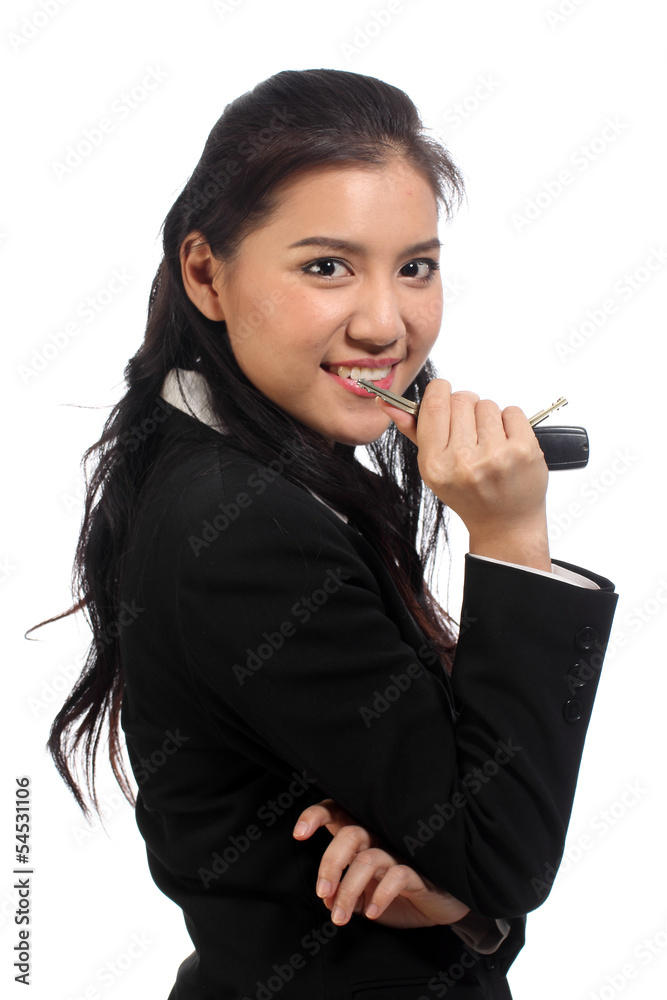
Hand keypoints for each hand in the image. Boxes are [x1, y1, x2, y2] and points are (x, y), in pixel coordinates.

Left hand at [292, 798, 469, 928]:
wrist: (440, 904)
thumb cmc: (396, 893)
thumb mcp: (362, 895)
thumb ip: (342, 893)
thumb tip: (326, 897)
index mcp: (362, 836)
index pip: (337, 813)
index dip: (316, 816)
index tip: (299, 834)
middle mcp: (380, 837)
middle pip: (350, 835)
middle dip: (331, 864)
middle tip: (323, 893)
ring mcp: (399, 852)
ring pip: (368, 859)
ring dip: (349, 890)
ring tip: (340, 916)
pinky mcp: (419, 871)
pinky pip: (397, 876)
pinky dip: (380, 894)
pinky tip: (372, 912)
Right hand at [378, 380, 550, 570]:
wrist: (505, 524)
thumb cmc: (469, 494)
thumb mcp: (434, 468)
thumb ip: (414, 431)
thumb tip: (389, 404)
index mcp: (435, 465)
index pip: (434, 404)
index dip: (440, 391)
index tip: (443, 394)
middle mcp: (464, 461)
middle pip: (462, 399)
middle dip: (466, 407)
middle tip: (471, 431)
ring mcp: (496, 456)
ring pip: (487, 404)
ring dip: (488, 417)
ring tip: (489, 442)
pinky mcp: (524, 451)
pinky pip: (513, 411)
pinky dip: (510, 422)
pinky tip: (507, 444)